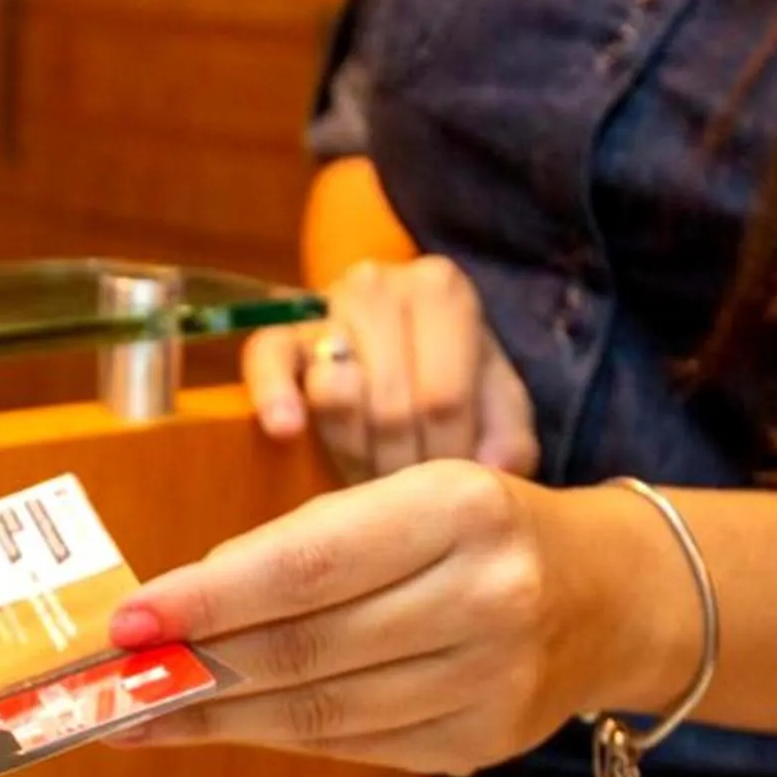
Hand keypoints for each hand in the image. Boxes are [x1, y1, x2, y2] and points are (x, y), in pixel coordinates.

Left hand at [106, 463, 695, 776]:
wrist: (612, 596)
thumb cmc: (481, 532)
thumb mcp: (410, 496)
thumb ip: (307, 543)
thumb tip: (182, 604)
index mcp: (461, 509)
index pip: (309, 564)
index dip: (210, 598)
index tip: (132, 619)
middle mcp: (487, 597)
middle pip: (307, 648)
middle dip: (195, 668)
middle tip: (112, 683)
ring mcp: (490, 682)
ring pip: (321, 714)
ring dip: (218, 719)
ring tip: (140, 717)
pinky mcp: (479, 744)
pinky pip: (352, 746)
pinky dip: (277, 736)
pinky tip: (223, 726)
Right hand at [242, 257, 538, 483]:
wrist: (395, 349)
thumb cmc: (451, 381)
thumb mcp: (498, 404)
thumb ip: (510, 437)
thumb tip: (495, 470)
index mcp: (442, 289)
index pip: (443, 395)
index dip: (445, 458)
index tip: (447, 491)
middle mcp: (379, 283)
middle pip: (390, 401)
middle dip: (400, 464)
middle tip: (407, 494)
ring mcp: (323, 306)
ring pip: (336, 392)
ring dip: (352, 451)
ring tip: (367, 478)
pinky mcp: (276, 336)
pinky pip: (266, 361)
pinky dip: (275, 397)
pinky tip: (287, 430)